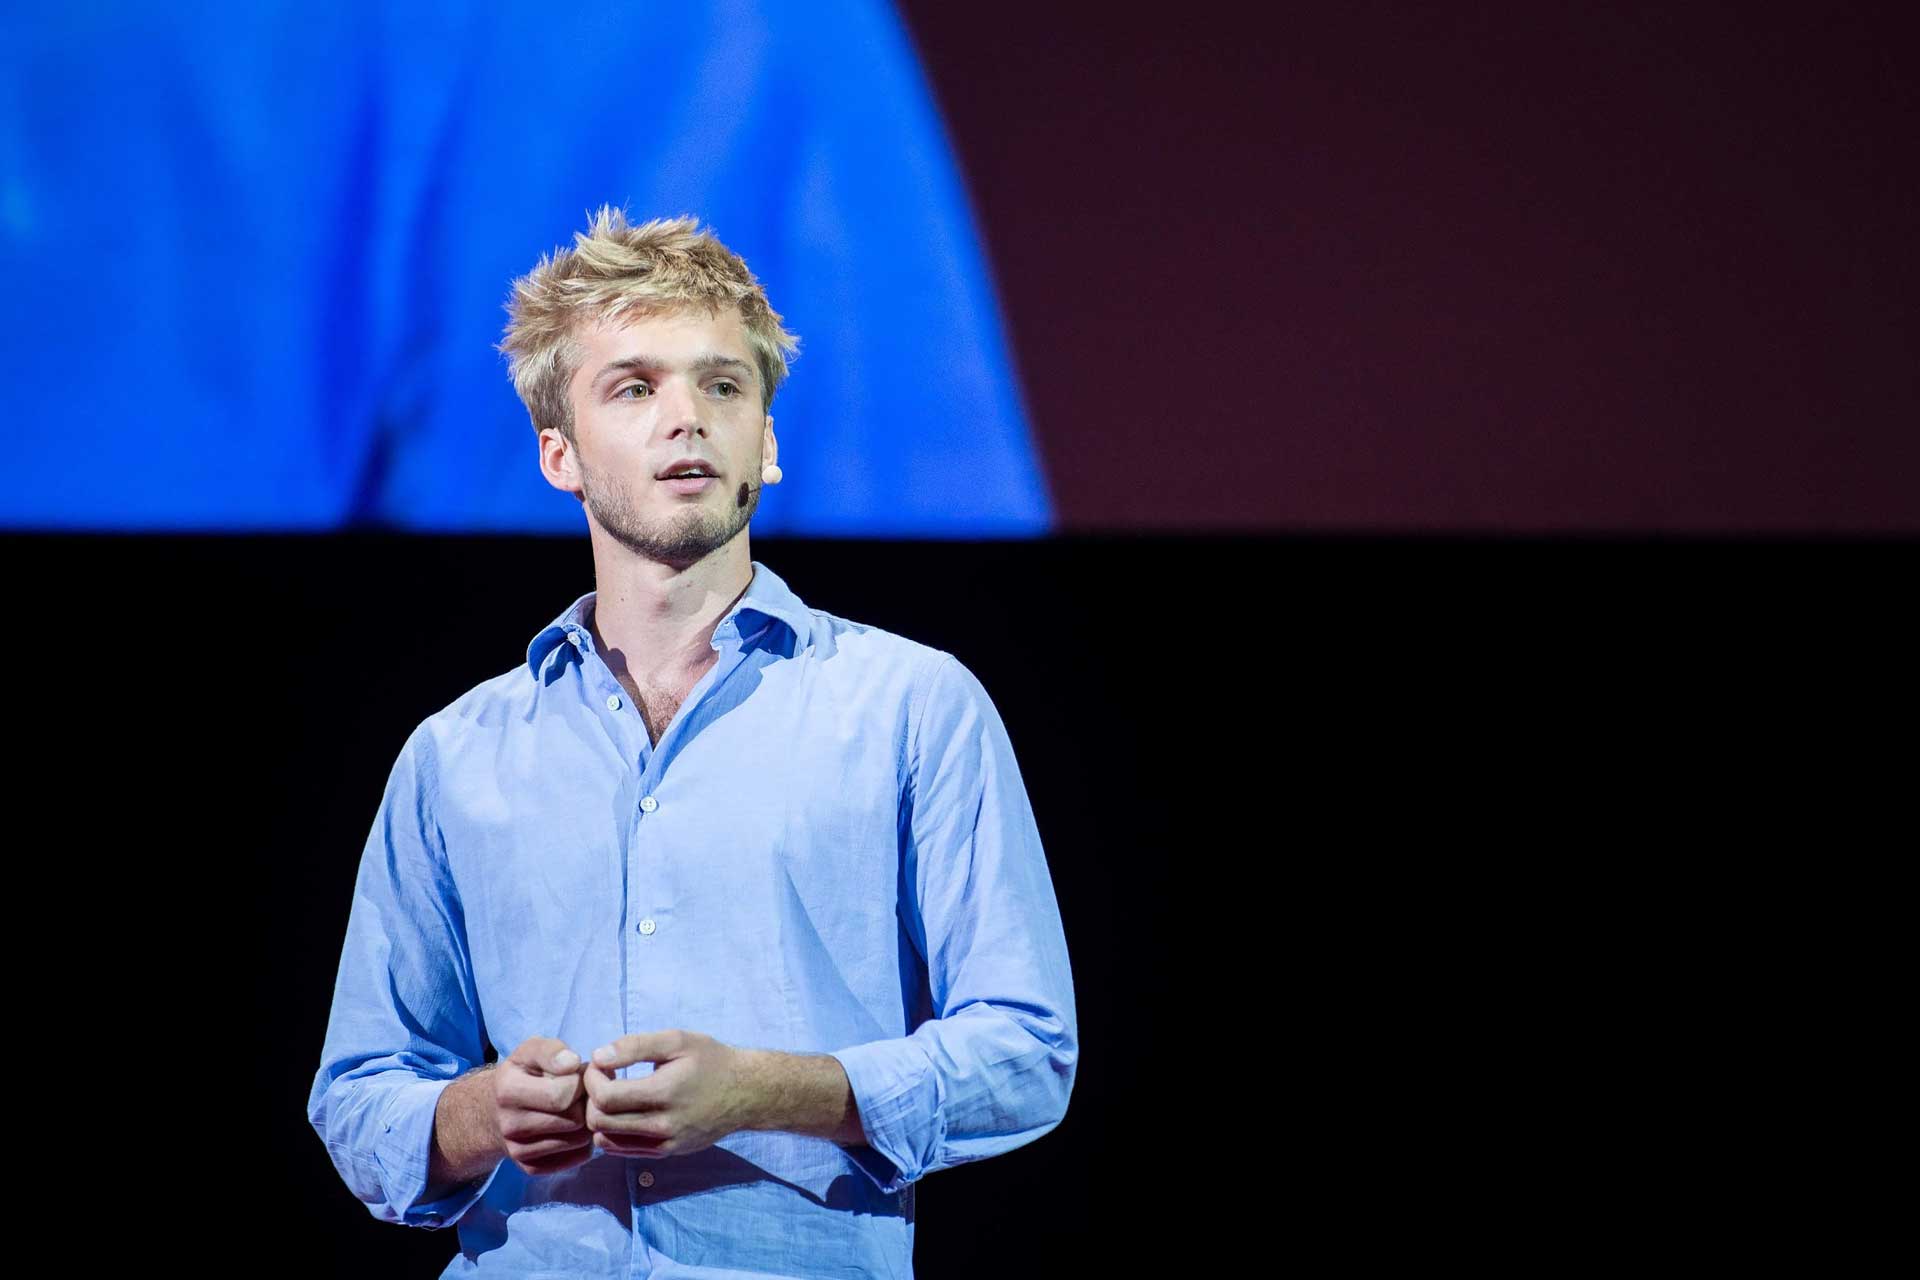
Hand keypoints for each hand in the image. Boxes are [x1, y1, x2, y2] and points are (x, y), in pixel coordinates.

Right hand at [494, 1036, 592, 1176]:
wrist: (495, 1111)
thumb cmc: (523, 1074)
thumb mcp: (532, 1050)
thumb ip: (552, 1050)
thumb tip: (572, 1063)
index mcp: (508, 1090)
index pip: (563, 1094)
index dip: (580, 1081)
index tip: (577, 1075)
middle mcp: (510, 1125)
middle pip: (574, 1119)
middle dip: (586, 1102)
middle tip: (582, 1093)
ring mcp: (518, 1151)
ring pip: (580, 1140)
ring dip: (588, 1122)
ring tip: (578, 1107)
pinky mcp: (531, 1168)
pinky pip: (578, 1158)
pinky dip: (585, 1142)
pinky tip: (574, 1127)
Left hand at [583, 1029, 756, 1158]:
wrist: (747, 1093)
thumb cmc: (711, 1061)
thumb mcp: (677, 1040)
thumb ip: (635, 1046)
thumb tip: (598, 1056)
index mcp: (664, 1093)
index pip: (605, 1097)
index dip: (592, 1079)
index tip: (601, 1064)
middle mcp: (662, 1126)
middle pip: (599, 1122)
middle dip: (590, 1098)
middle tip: (604, 1078)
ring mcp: (664, 1145)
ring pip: (606, 1141)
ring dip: (599, 1117)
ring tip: (613, 1095)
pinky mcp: (666, 1154)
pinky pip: (622, 1150)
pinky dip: (612, 1132)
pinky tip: (624, 1111)